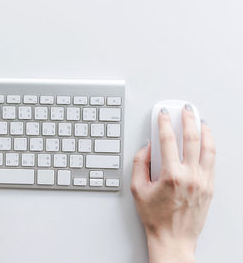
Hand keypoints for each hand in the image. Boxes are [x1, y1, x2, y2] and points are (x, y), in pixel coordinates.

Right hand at [131, 105, 215, 262]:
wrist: (173, 238)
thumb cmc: (155, 217)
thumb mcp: (137, 189)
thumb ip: (139, 164)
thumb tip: (146, 148)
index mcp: (170, 175)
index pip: (168, 140)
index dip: (164, 123)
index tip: (162, 115)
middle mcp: (190, 176)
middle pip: (192, 138)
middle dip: (188, 119)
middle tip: (185, 109)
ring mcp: (203, 181)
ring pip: (208, 148)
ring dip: (204, 130)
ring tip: (200, 120)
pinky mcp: (209, 187)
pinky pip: (212, 161)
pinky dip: (210, 147)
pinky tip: (206, 141)